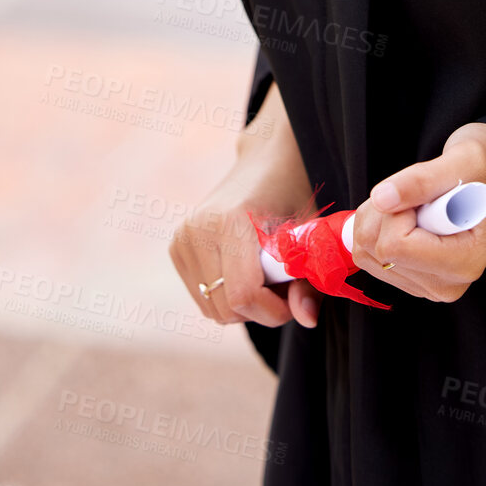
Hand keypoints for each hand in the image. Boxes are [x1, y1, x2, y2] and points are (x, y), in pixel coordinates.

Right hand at [169, 79, 321, 330]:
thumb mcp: (309, 234)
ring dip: (244, 305)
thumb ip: (309, 280)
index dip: (272, 310)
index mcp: (228, 221)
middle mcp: (196, 230)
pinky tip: (244, 271)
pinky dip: (227, 297)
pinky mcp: (176, 249)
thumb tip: (307, 319)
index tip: (293, 299)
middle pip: (227, 308)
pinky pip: (204, 299)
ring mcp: (181, 240)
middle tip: (283, 286)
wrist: (265, 166)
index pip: (242, 294)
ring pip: (213, 309)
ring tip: (265, 274)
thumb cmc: (293, 195)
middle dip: (261, 309)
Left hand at [348, 123, 485, 302]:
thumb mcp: (462, 160)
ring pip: (366, 253)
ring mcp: (429, 286)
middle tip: (418, 194)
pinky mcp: (413, 281)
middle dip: (385, 212)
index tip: (423, 192)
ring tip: (416, 203)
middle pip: (375, 250)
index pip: (395, 246)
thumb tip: (381, 199)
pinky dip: (378, 228)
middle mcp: (448, 284)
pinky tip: (408, 217)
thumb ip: (420, 180)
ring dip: (379, 218)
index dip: (398, 209)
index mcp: (465, 261)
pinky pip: (368, 257)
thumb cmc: (485, 166)